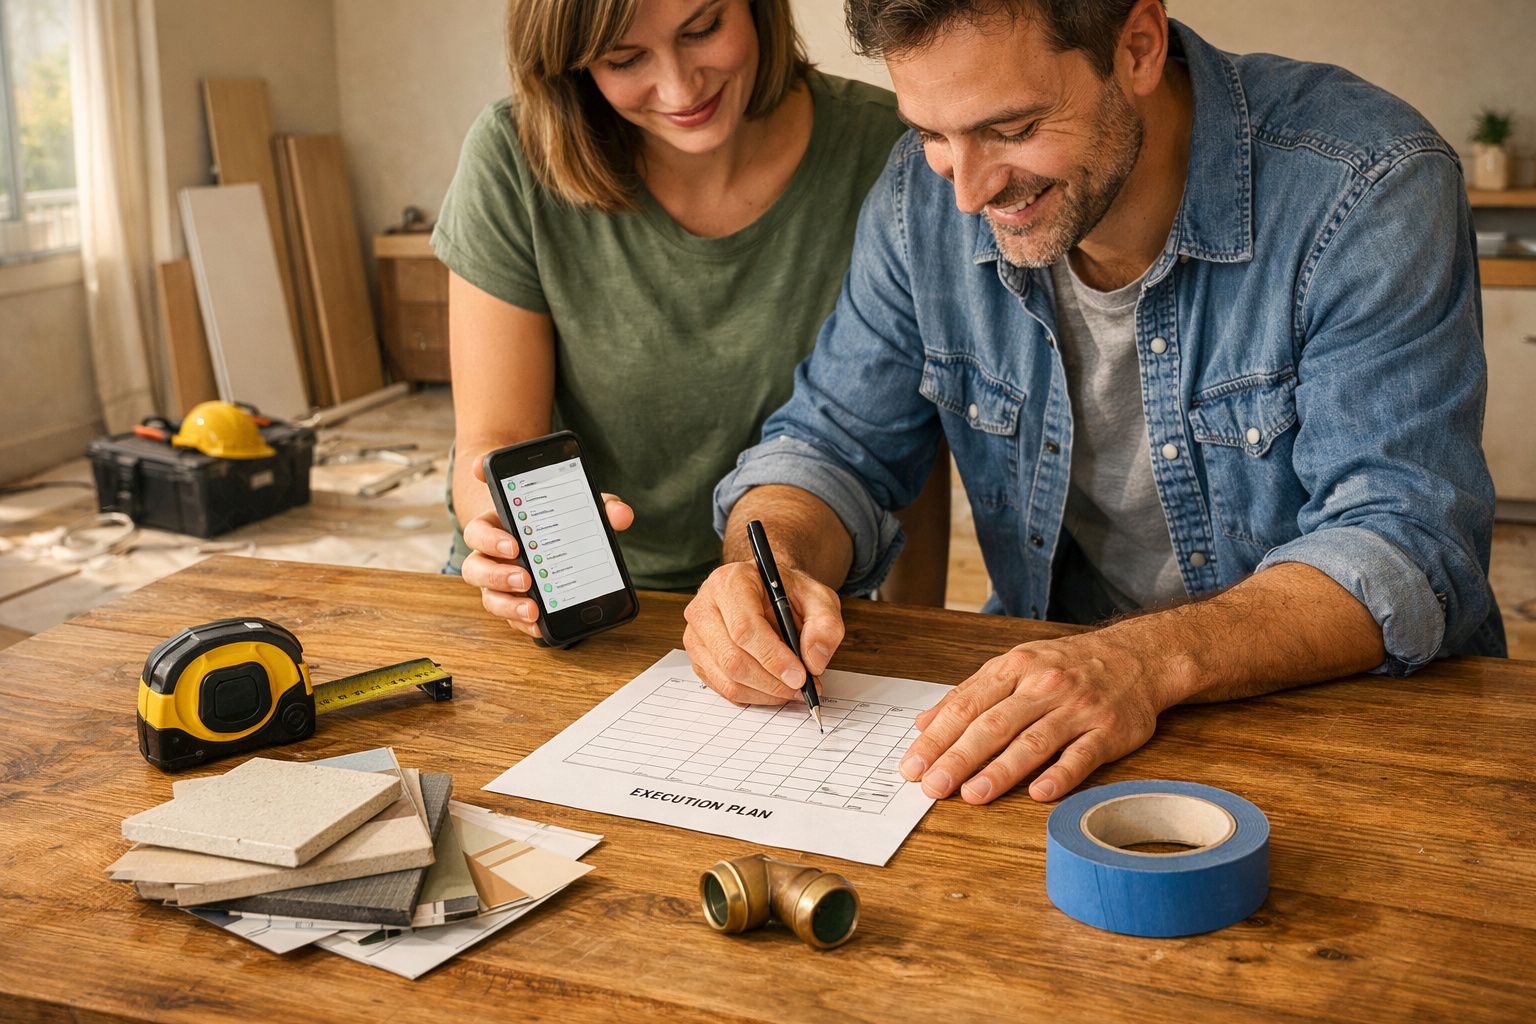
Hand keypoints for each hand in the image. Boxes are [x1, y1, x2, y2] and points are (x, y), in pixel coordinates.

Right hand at [460, 458, 632, 636]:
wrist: (561, 547)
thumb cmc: (562, 522)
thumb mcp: (582, 509)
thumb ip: (601, 507)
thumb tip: (622, 515)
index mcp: (500, 527)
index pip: (480, 528)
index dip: (487, 536)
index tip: (513, 543)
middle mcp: (492, 557)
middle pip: (476, 567)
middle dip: (498, 574)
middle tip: (527, 578)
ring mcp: (500, 583)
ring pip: (488, 597)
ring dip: (508, 604)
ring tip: (533, 609)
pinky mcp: (513, 604)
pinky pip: (510, 617)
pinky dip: (523, 623)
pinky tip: (541, 626)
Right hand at [683, 561, 843, 704]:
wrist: (766, 592)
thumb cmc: (787, 593)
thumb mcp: (818, 599)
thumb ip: (825, 625)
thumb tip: (814, 661)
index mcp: (730, 582)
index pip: (744, 628)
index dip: (773, 657)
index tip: (799, 675)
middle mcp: (705, 607)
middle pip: (732, 658)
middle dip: (771, 682)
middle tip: (801, 688)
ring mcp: (697, 635)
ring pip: (727, 679)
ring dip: (764, 693)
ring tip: (791, 689)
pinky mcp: (698, 657)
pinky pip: (723, 688)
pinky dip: (753, 696)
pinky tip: (773, 688)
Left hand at [899, 631, 1176, 803]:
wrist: (1137, 656)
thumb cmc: (1066, 665)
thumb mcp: (1014, 665)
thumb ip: (968, 694)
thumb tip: (922, 724)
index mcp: (1014, 667)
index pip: (966, 705)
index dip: (937, 738)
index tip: (913, 766)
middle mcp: (1044, 685)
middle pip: (994, 725)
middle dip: (959, 758)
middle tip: (933, 786)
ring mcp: (1077, 708)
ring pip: (1034, 741)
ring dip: (1002, 770)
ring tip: (973, 794)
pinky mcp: (1109, 730)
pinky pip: (1082, 755)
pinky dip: (1061, 774)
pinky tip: (1039, 792)